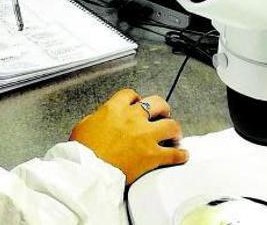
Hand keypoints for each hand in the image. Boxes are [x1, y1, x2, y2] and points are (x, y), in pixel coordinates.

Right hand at [70, 88, 188, 184]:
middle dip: (162, 108)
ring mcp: (145, 136)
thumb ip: (98, 118)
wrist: (89, 171)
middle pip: (157, 103)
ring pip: (171, 125)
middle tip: (162, 114)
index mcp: (115, 109)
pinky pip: (174, 153)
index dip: (136, 99)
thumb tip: (102, 119)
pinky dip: (180, 154)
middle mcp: (133, 118)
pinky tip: (182, 155)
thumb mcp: (84, 126)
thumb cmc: (83, 152)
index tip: (138, 104)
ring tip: (174, 134)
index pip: (131, 95)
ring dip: (174, 129)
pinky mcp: (153, 155)